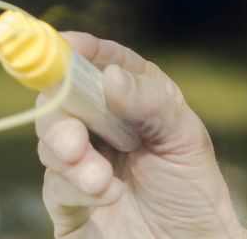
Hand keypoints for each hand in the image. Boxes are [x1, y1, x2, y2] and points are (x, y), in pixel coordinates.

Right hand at [34, 32, 246, 238]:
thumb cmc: (194, 194)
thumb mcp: (184, 141)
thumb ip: (150, 104)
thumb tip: (111, 76)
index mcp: (139, 102)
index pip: (106, 65)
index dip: (85, 51)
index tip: (66, 43)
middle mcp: (107, 129)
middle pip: (64, 99)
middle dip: (62, 110)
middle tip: (74, 138)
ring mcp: (85, 164)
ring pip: (52, 141)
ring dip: (71, 155)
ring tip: (102, 181)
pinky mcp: (70, 203)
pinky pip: (55, 184)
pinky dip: (75, 186)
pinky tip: (104, 195)